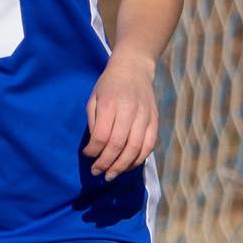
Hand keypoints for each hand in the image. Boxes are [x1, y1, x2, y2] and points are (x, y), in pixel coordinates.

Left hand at [84, 50, 157, 180]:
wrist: (134, 68)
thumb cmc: (109, 85)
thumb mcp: (94, 98)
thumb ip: (94, 122)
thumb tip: (94, 148)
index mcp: (110, 104)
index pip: (101, 135)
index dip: (93, 151)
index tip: (88, 155)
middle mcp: (129, 110)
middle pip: (118, 145)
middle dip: (106, 163)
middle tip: (98, 173)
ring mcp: (144, 116)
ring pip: (135, 148)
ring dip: (122, 166)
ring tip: (111, 175)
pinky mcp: (155, 120)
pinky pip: (149, 145)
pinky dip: (138, 159)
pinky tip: (128, 166)